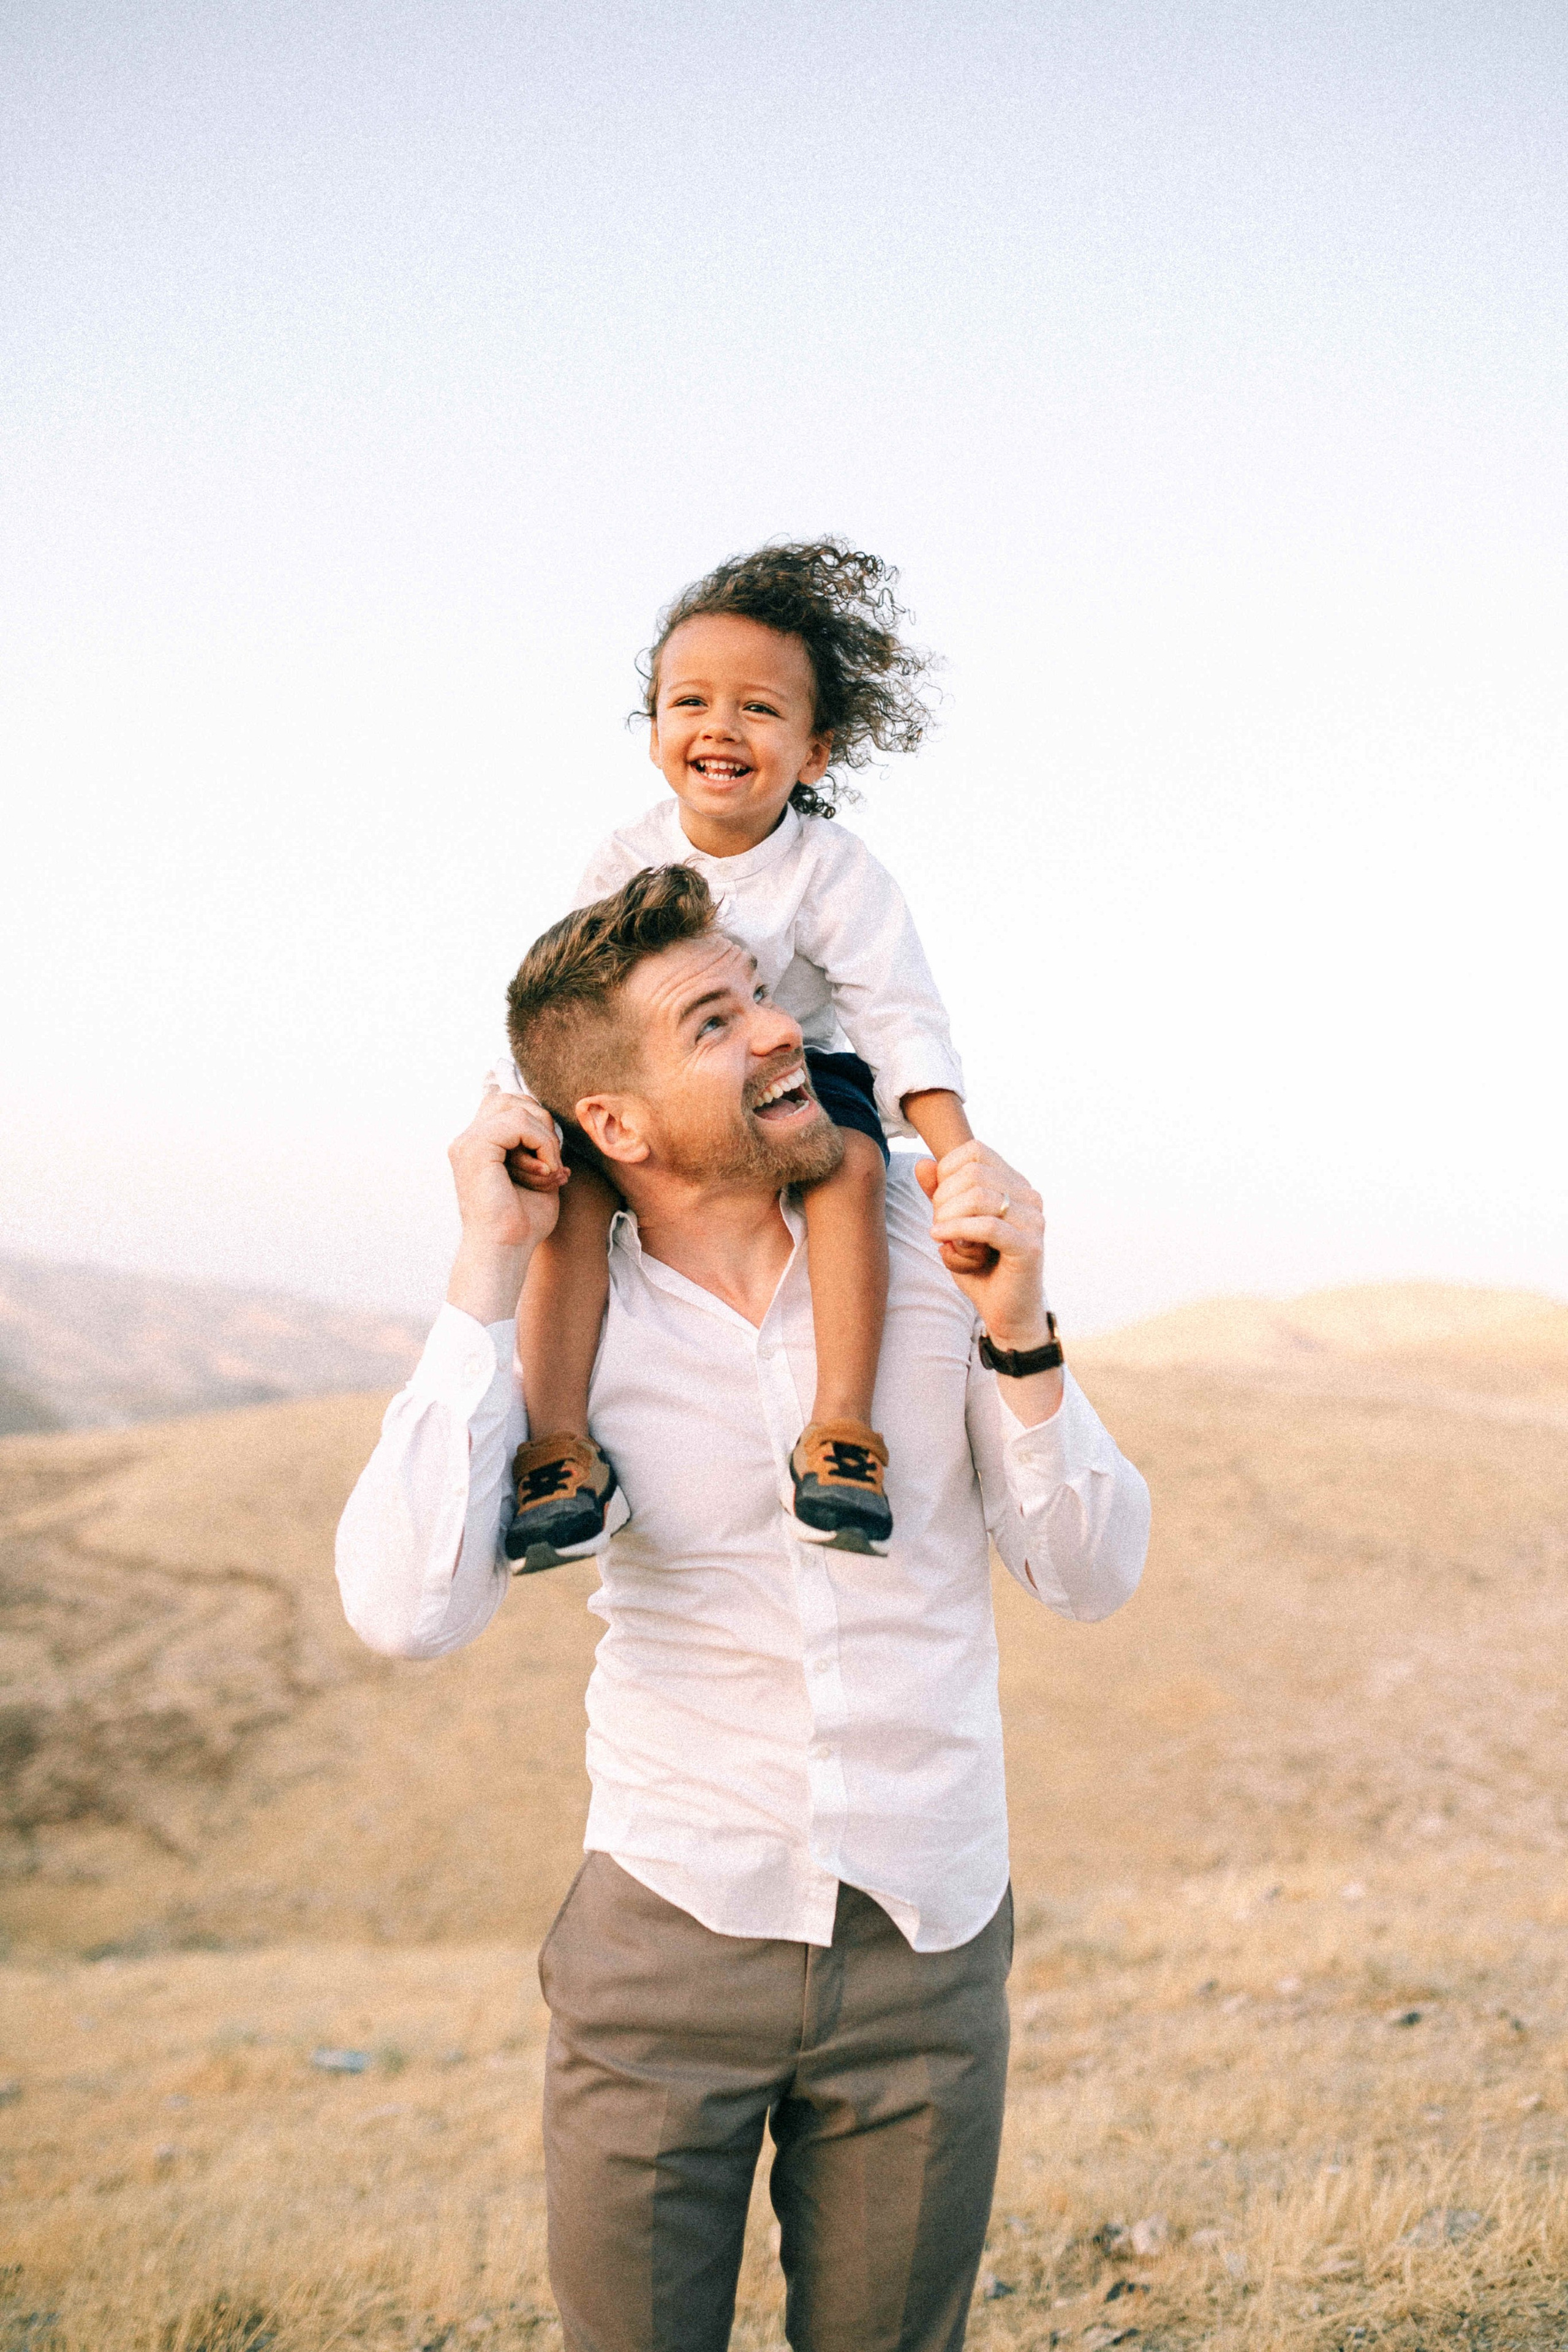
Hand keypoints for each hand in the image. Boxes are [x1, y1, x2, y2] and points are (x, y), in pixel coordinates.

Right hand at [445, 1089, 566, 1320]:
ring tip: (547, 1173)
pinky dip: (543, 1146)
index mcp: (477, 1145)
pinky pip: (519, 1124)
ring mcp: (467, 1141)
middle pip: (513, 1099)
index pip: (502, 1101)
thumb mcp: (537, 1174)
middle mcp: (467, 1139)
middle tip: (552, 1164)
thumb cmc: (522, 1223)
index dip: (528, 1110)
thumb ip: (537, 1145)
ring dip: (545, 1139)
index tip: (543, 1145)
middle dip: (543, 1124)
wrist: (504, 1251)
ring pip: (518, 1107)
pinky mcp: (475, 1147)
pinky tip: (545, 1173)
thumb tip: (548, 1119)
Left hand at [914, 1141, 1051, 1349]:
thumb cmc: (981, 1268)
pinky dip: (957, 1231)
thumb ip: (938, 1194)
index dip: (946, 1171)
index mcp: (1014, 1183)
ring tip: (942, 1237)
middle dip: (943, 1198)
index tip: (939, 1202)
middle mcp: (1029, 1196)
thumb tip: (921, 1163)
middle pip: (973, 1172)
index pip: (974, 1151)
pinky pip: (987, 1226)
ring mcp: (1033, 1220)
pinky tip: (941, 1241)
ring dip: (949, 1217)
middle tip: (939, 1225)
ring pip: (978, 1196)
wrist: (1007, 1313)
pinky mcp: (1028, 1246)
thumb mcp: (953, 1226)